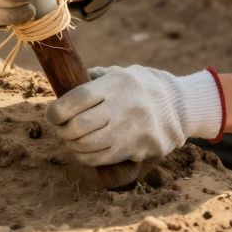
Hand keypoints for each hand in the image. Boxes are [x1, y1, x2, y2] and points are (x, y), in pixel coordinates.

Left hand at [45, 65, 222, 166]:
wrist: (179, 107)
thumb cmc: (141, 88)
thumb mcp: (121, 73)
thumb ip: (94, 78)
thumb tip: (65, 83)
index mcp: (117, 84)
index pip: (78, 98)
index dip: (57, 110)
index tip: (52, 114)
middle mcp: (124, 107)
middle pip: (79, 126)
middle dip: (63, 130)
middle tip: (61, 128)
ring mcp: (130, 130)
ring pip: (87, 146)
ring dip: (72, 145)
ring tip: (72, 139)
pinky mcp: (135, 149)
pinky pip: (100, 158)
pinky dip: (85, 157)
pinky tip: (84, 150)